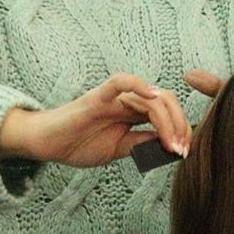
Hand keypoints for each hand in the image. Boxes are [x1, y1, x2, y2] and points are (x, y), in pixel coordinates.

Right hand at [0, 73, 191, 167]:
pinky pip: (120, 82)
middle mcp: (128, 101)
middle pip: (166, 102)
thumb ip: (142, 143)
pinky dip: (138, 85)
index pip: (167, 112)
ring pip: (151, 97)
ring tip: (171, 143)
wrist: (49, 144)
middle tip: (182, 148)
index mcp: (134, 113)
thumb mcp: (120, 149)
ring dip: (167, 120)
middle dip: (180, 125)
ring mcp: (114, 98)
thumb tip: (170, 145)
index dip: (181, 129)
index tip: (185, 151)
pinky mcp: (98, 97)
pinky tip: (152, 96)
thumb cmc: (80, 143)